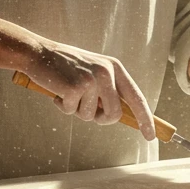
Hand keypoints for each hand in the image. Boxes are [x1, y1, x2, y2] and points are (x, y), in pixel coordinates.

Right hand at [25, 40, 155, 139]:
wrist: (38, 53)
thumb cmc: (65, 67)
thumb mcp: (93, 72)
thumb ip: (107, 90)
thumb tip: (118, 117)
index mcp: (115, 68)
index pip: (136, 97)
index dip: (145, 119)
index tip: (151, 136)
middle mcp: (107, 72)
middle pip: (115, 114)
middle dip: (100, 119)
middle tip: (84, 108)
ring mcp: (92, 79)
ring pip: (91, 116)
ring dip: (77, 110)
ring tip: (67, 91)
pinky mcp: (75, 87)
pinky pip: (72, 112)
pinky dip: (63, 106)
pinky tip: (58, 90)